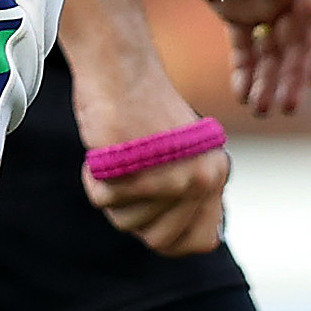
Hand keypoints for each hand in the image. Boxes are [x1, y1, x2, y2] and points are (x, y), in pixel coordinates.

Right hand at [67, 39, 228, 254]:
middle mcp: (200, 179)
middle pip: (159, 239)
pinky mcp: (134, 169)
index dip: (172, 237)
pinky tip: (102, 149)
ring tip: (117, 158)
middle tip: (128, 180)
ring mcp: (169, 176)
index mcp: (216, 173)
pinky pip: (103, 200)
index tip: (152, 215)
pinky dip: (94, 178)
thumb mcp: (182, 154)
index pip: (202, 243)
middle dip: (136, 215)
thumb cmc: (143, 110)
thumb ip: (192, 195)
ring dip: (113, 196)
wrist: (121, 68)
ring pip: (128, 223)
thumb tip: (203, 242)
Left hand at [153, 0, 310, 118]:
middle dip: (292, 75)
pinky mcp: (234, 9)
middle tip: (283, 106)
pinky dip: (246, 71)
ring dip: (270, 80)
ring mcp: (260, 0)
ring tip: (261, 109)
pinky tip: (242, 95)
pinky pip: (246, 47)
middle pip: (297, 41)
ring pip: (273, 50)